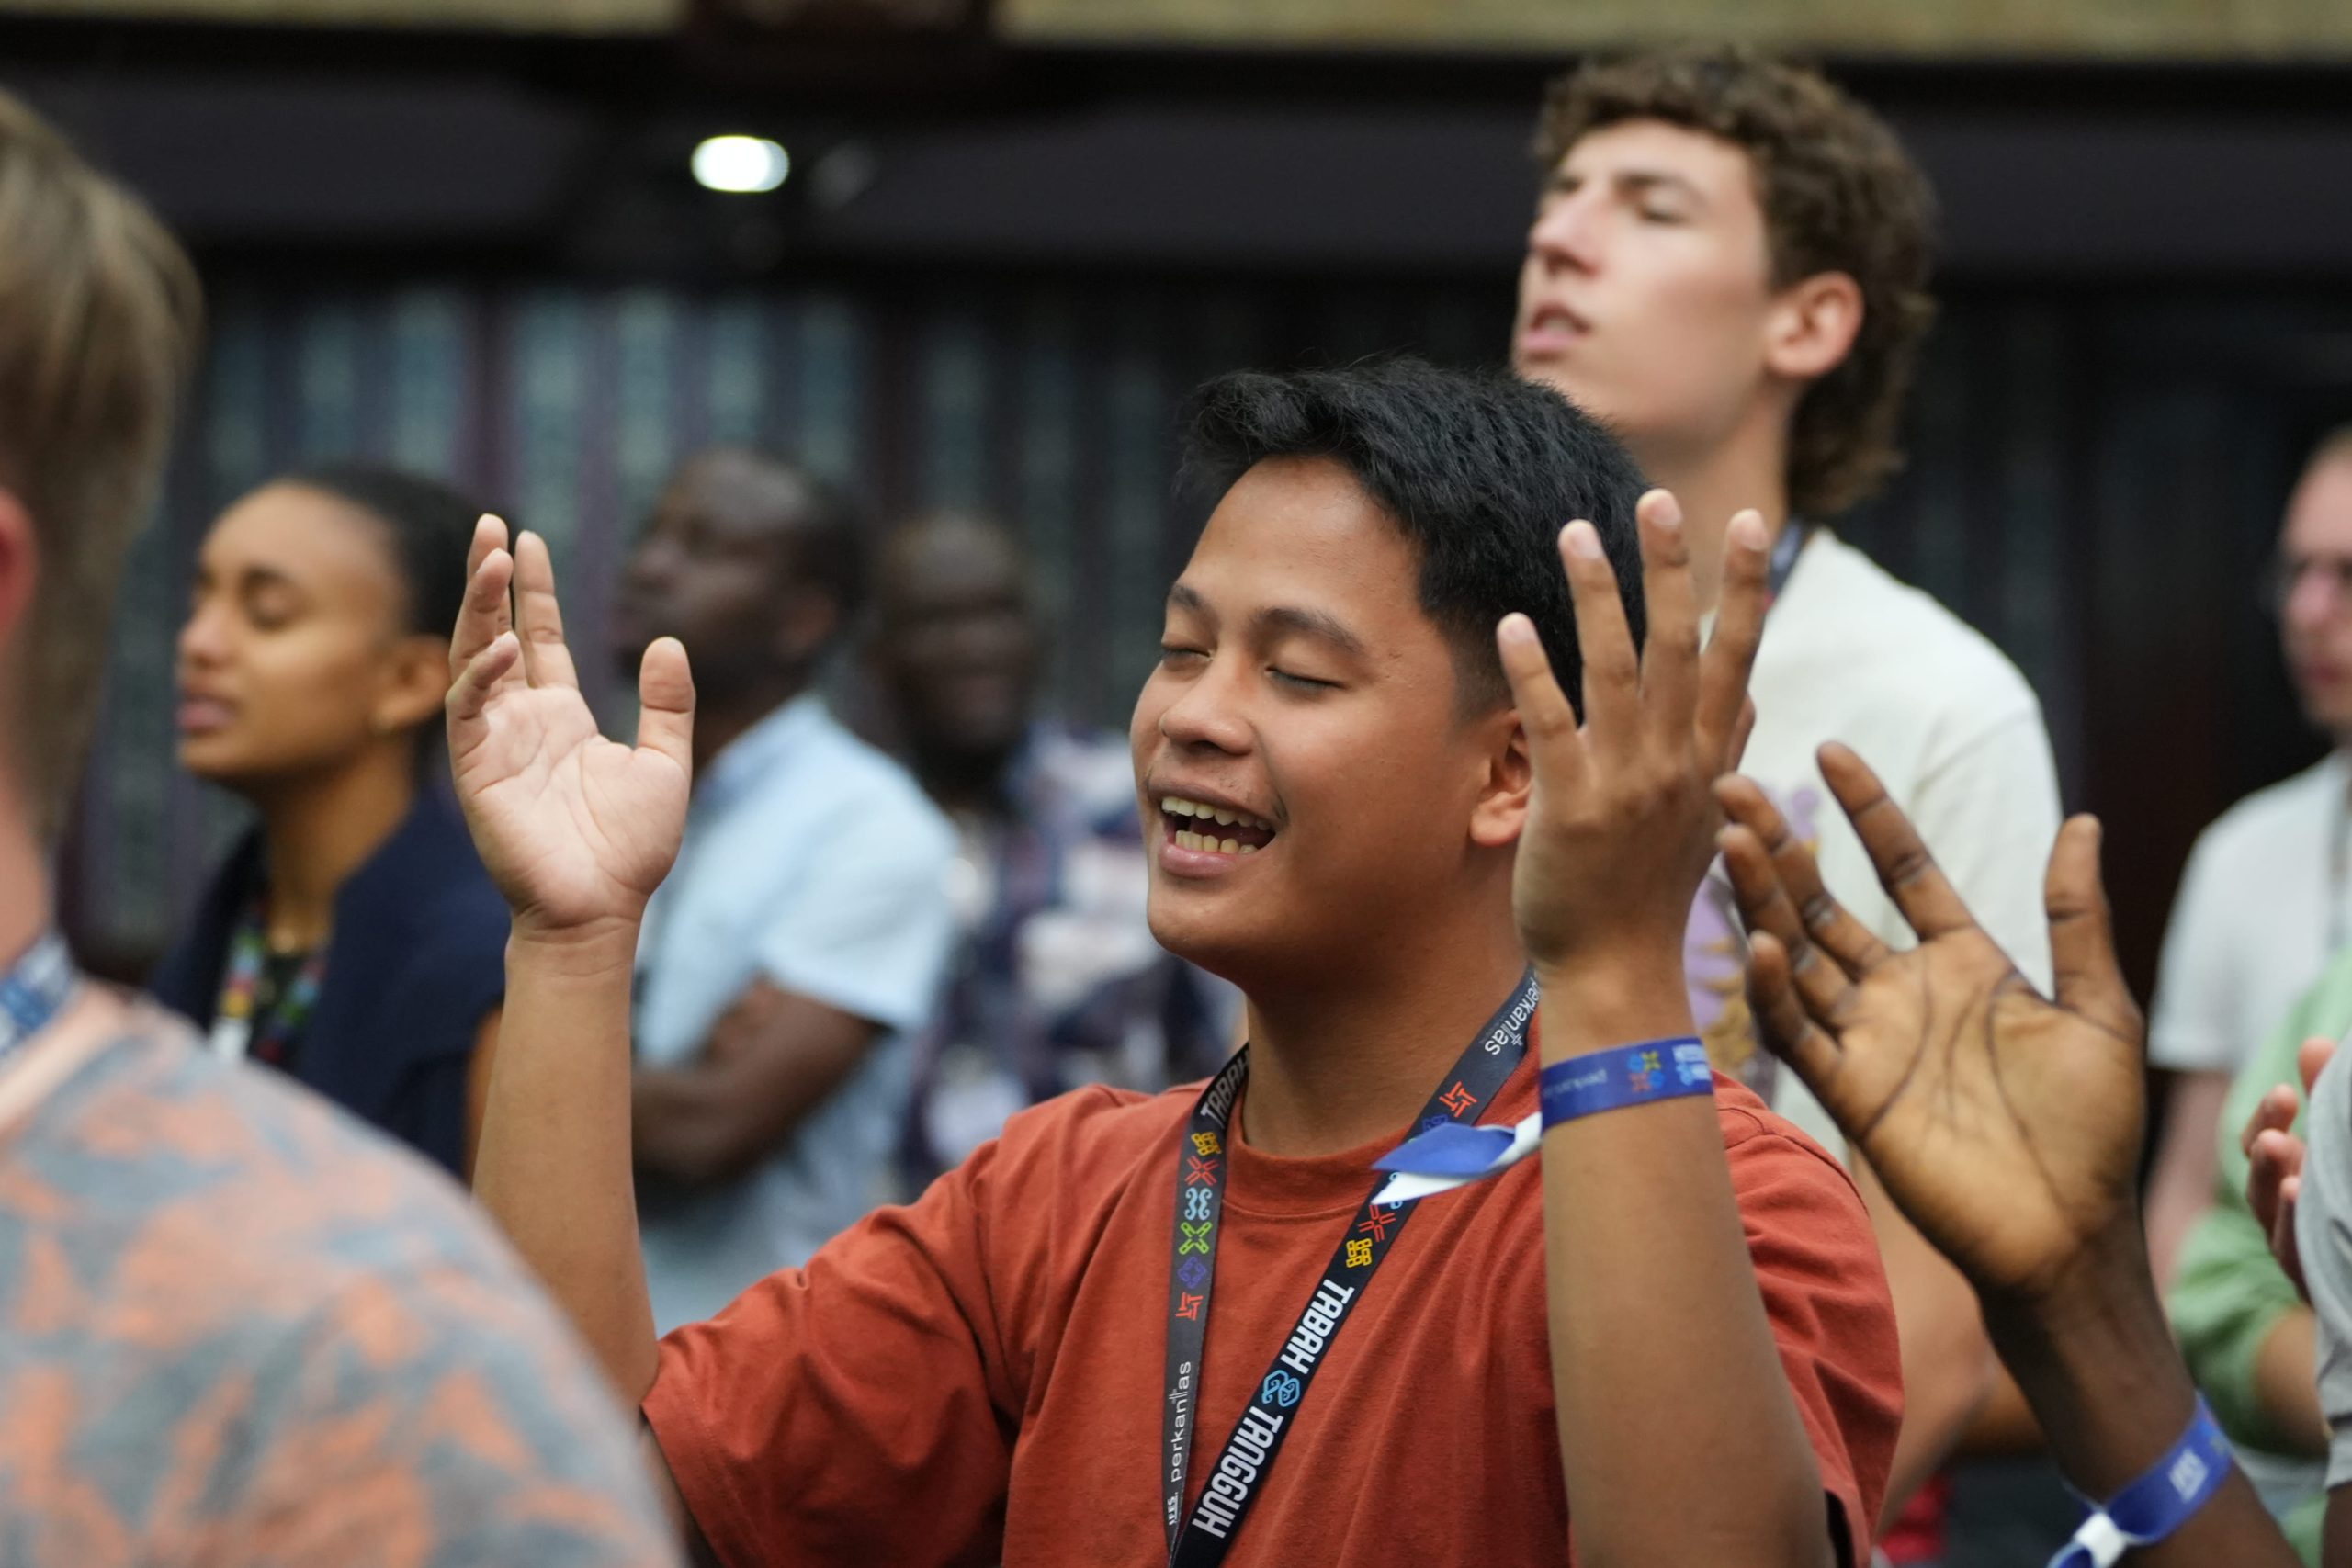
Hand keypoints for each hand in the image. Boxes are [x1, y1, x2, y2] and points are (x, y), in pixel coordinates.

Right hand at [447, 515, 693, 938]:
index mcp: (561, 718)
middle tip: (490, 524)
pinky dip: (483, 675)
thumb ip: (668, 704)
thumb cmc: (631, 850)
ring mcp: (494, 744)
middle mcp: (521, 723)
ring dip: (478, 609)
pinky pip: (469, 711)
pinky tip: (505, 646)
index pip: (540, 638)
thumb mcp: (665, 763)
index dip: (533, 590)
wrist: (603, 909)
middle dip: (491, 580)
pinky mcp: (476, 771)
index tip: (527, 540)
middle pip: (496, 633)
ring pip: (473, 659)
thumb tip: (669, 639)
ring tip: (491, 557)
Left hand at [1505, 490, 1766, 987]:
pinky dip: (1535, 671)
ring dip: (1598, 596)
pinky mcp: (1572, 808)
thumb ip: (1724, 751)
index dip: (1742, 587)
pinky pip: (1553, 725)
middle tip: (1656, 498)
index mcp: (1709, 761)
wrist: (1617, 975)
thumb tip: (1747, 697)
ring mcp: (1627, 784)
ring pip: (1616, 671)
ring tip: (1576, 531)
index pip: (1734, 657)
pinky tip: (1514, 622)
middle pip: (1679, 647)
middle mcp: (1677, 763)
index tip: (1746, 521)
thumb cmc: (1650, 897)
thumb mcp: (1707, 821)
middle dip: (1672, 569)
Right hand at [1716, 744, 2144, 1306]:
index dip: (1868, 812)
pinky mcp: (1851, 1091)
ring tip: (1727, 841)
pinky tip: (1759, 944)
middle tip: (1732, 787)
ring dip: (1762, 899)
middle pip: (1827, 902)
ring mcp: (1871, 1038)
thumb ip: (2077, 920)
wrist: (2068, 1234)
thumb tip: (2082, 823)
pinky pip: (1801, 1030)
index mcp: (1964, 961)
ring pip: (1799, 953)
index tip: (1830, 754)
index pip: (1903, 868)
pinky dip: (1776, 988)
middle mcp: (1904, 991)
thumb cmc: (2093, 1128)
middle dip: (1781, 845)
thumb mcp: (2098, 1010)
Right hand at [2244, 1036, 2335, 1301]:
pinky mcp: (2321, 1288)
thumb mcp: (2342, 1146)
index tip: (2286, 1092)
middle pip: (2262, 1188)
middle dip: (2266, 1157)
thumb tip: (2316, 1044)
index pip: (2262, 1148)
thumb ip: (2332, 1098)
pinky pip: (2301, 1266)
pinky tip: (2302, 1200)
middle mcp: (2290, 1221)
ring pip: (2277, 1229)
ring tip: (2285, 1167)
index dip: (2267, 1120)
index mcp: (2295, 1182)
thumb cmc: (2347, 1198)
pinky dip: (2297, 1238)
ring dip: (2277, 1195)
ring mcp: (2303, 1260)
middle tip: (2277, 1131)